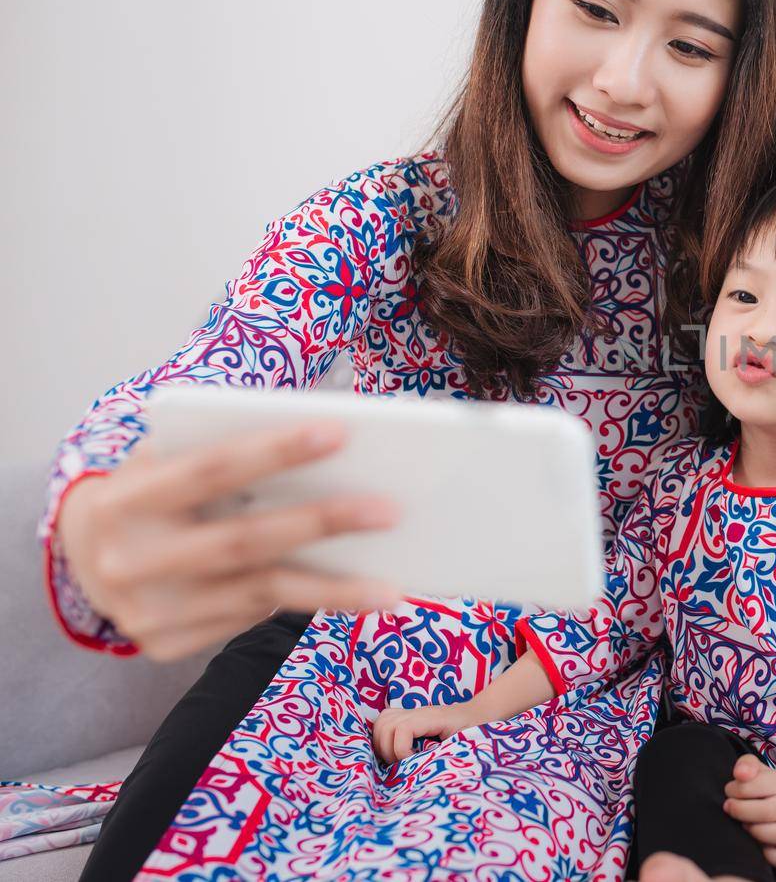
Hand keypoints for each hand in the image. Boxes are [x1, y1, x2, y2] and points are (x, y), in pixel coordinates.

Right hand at [54, 419, 403, 659]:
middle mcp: (130, 559)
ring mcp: (146, 610)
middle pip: (243, 540)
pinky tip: (353, 597)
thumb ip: (224, 449)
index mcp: (126, 498)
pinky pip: (249, 619)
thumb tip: (330, 442)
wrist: (83, 555)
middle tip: (390, 509)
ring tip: (393, 587)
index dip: (274, 450)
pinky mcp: (165, 644)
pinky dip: (304, 605)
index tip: (339, 431)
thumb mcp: (166, 458)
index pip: (210, 468)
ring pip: (259, 593)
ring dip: (335, 591)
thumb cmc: (152, 492)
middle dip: (322, 522)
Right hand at [371, 703, 479, 764]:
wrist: (479, 714)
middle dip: (388, 750)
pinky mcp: (406, 717)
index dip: (401, 749)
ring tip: (396, 759)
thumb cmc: (475, 730)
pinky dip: (381, 738)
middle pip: (385, 725)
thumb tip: (423, 773)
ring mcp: (410, 712)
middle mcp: (418, 712)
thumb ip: (445, 755)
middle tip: (402, 764)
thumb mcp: (464, 744)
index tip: (411, 762)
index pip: (402, 728)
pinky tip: (393, 752)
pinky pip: (383, 722)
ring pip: (380, 724)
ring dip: (382, 745)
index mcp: (433, 718)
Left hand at [723, 753, 775, 868]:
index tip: (729, 791)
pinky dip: (769, 855)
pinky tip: (756, 844)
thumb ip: (746, 765)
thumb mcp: (754, 769)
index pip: (757, 785)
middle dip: (741, 810)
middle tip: (729, 807)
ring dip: (756, 831)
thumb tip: (741, 774)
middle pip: (767, 812)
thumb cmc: (761, 787)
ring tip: (744, 825)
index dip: (736, 789)